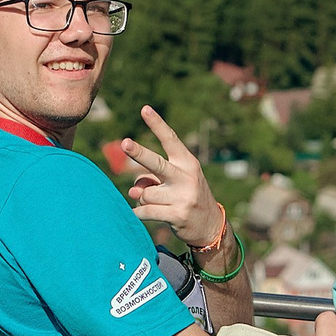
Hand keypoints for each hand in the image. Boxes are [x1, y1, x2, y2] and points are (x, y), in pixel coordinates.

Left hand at [123, 106, 223, 251]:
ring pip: (145, 193)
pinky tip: (143, 215)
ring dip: (144, 199)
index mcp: (187, 163)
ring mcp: (183, 196)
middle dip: (138, 153)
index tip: (144, 109)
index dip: (157, 124)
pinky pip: (145, 211)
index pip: (170, 140)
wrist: (211, 226)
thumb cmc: (187, 197)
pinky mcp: (177, 215)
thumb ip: (152, 180)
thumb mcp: (175, 183)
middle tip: (124, 143)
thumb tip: (133, 192)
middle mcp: (186, 177)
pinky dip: (138, 213)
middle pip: (156, 163)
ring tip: (159, 204)